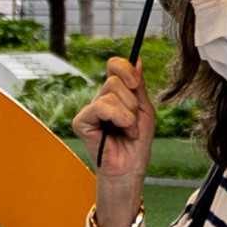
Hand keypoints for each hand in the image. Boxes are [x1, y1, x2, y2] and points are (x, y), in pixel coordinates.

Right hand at [79, 57, 154, 226]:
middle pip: (115, 79)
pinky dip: (117, 118)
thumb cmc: (137, 142)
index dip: (126, 68)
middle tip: (133, 120)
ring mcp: (90, 109)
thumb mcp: (144, 109)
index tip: (137, 83)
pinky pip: (101, 107)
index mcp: (116, 93)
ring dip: (127, 114)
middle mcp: (101, 98)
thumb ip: (138, 85)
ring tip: (128, 130)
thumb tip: (137, 59)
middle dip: (132, 101)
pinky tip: (120, 132)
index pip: (114, 65)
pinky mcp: (81, 121)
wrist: (131, 167)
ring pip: (110, 92)